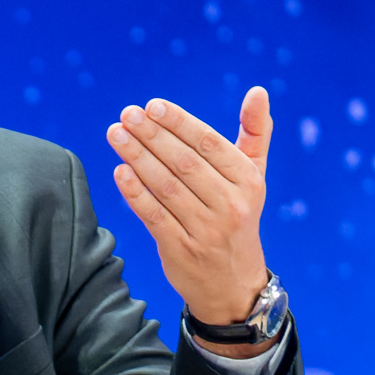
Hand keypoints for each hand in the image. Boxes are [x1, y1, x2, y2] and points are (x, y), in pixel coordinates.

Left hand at [107, 86, 277, 330]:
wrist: (233, 283)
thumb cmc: (238, 216)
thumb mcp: (253, 177)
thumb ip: (254, 134)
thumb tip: (258, 91)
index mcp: (249, 181)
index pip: (209, 145)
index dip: (179, 123)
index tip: (152, 105)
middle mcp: (232, 204)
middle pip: (184, 163)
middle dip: (152, 136)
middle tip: (127, 115)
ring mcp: (206, 229)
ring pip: (166, 187)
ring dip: (137, 158)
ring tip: (116, 134)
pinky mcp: (181, 249)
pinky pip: (154, 215)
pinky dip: (135, 193)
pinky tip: (119, 171)